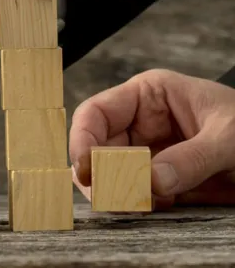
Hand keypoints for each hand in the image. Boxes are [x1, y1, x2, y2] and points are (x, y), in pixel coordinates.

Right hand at [70, 69, 234, 208]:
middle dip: (100, 174)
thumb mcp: (229, 136)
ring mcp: (146, 152)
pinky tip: (157, 205)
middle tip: (112, 197)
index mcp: (148, 95)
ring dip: (116, 192)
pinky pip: (132, 193)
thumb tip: (153, 182)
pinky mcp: (157, 178)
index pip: (96, 113)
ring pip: (109, 174)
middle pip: (96, 148)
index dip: (82, 140)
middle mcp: (139, 122)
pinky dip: (135, 204)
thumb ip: (193, 158)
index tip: (86, 170)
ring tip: (139, 203)